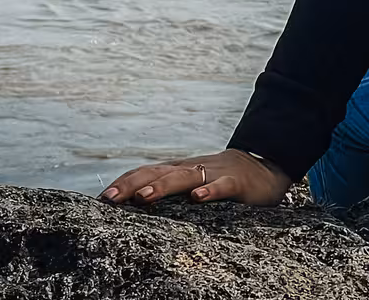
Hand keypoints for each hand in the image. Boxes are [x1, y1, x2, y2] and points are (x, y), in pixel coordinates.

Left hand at [100, 147, 290, 206]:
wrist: (266, 167)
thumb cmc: (223, 180)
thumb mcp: (193, 182)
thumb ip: (170, 189)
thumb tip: (134, 203)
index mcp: (179, 170)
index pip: (145, 172)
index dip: (124, 183)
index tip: (102, 199)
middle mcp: (192, 169)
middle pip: (157, 172)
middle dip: (132, 185)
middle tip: (111, 200)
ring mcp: (214, 173)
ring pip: (184, 177)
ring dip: (162, 186)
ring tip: (144, 198)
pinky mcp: (237, 183)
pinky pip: (222, 186)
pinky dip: (210, 190)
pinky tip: (197, 198)